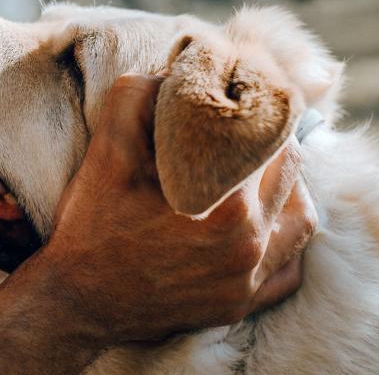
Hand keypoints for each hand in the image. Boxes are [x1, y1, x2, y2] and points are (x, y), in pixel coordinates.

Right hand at [28, 73, 317, 341]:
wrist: (76, 300)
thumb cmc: (92, 223)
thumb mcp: (106, 149)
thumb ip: (139, 96)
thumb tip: (174, 74)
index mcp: (225, 203)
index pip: (268, 136)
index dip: (253, 111)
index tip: (237, 101)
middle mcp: (249, 244)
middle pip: (291, 170)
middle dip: (268, 143)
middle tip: (241, 130)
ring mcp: (247, 279)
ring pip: (302, 217)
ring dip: (284, 186)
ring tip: (252, 171)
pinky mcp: (239, 304)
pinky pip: (288, 269)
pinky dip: (282, 239)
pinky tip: (255, 221)